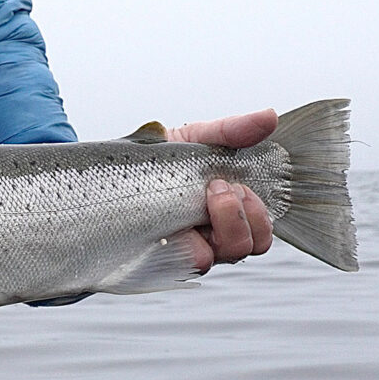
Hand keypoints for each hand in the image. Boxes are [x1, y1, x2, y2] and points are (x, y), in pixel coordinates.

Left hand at [167, 108, 277, 271]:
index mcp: (227, 211)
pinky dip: (178, 243)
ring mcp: (184, 248)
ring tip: (197, 199)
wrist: (110, 168)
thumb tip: (269, 116)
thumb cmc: (157, 158)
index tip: (236, 184)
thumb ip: (231, 131)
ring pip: (215, 258)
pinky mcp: (157, 258)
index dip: (257, 214)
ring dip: (215, 227)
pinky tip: (165, 224)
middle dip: (239, 217)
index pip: (261, 230)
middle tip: (217, 188)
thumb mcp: (195, 138)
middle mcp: (210, 235)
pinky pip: (177, 263)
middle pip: (249, 247)